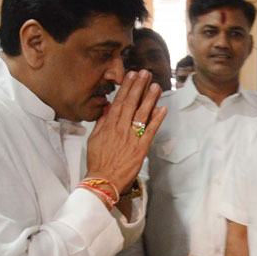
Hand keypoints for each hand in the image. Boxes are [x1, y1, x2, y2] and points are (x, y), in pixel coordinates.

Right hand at [86, 70, 165, 193]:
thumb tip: (107, 108)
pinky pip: (150, 131)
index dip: (126, 87)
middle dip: (138, 87)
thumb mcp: (94, 139)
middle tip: (145, 73)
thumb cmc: (98, 162)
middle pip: (130, 103)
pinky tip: (162, 109)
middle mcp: (120, 129)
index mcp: (108, 126)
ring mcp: (131, 138)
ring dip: (149, 99)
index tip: (131, 75)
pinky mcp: (140, 149)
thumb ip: (101, 122)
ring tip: (155, 85)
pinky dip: (156, 120)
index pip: (119, 102)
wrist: (103, 181)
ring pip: (141, 114)